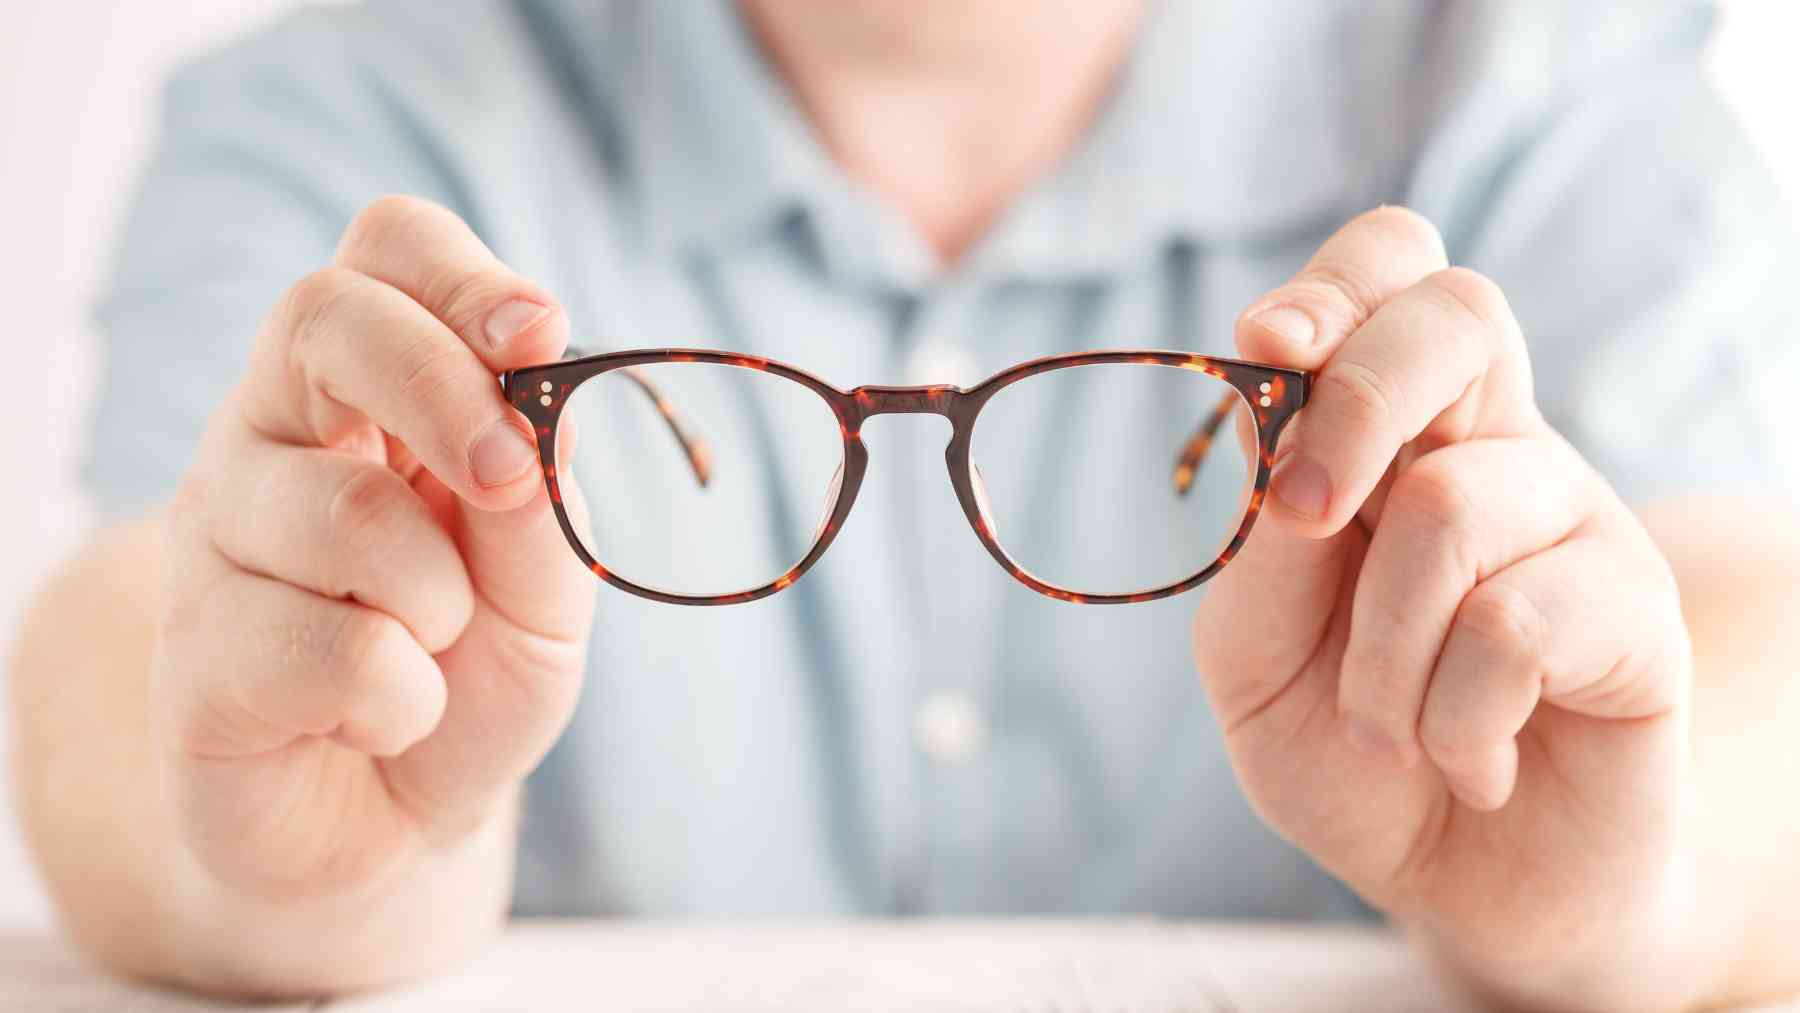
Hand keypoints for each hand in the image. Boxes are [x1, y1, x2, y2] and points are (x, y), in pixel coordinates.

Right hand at [158, 196, 594, 898]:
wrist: (396, 819)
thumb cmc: (472, 671)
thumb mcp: (547, 587)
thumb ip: (544, 503)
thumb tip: (537, 412)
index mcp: (368, 389)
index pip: (386, 253)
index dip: (463, 275)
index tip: (538, 333)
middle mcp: (273, 431)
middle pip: (323, 318)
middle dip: (446, 390)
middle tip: (508, 480)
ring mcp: (217, 530)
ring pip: (345, 511)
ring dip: (442, 604)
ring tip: (431, 649)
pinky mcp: (193, 649)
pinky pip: (333, 649)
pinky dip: (402, 700)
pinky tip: (378, 718)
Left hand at [1192, 208, 1694, 1001]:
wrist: (1460, 883)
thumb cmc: (1350, 749)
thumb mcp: (1253, 653)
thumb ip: (1257, 545)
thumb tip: (1276, 431)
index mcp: (1391, 435)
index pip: (1394, 275)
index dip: (1333, 285)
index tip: (1265, 346)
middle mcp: (1493, 449)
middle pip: (1458, 316)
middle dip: (1352, 403)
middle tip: (1308, 518)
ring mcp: (1574, 521)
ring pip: (1455, 503)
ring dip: (1379, 649)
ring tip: (1387, 724)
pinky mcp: (1636, 612)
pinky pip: (1514, 624)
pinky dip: (1451, 717)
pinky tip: (1472, 759)